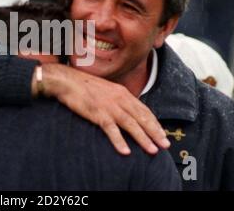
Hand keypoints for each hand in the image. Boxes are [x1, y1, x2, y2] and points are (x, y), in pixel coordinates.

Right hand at [32, 64, 169, 154]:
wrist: (67, 81)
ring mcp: (109, 106)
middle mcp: (119, 99)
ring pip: (131, 124)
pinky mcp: (97, 113)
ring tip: (152, 150)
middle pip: (142, 118)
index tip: (162, 134)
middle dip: (155, 132)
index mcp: (122, 93)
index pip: (144, 110)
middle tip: (165, 145)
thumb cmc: (85, 86)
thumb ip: (118, 99)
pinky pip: (111, 129)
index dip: (154, 123)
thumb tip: (127, 110)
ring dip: (143, 138)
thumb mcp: (106, 90)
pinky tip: (126, 151)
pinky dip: (119, 140)